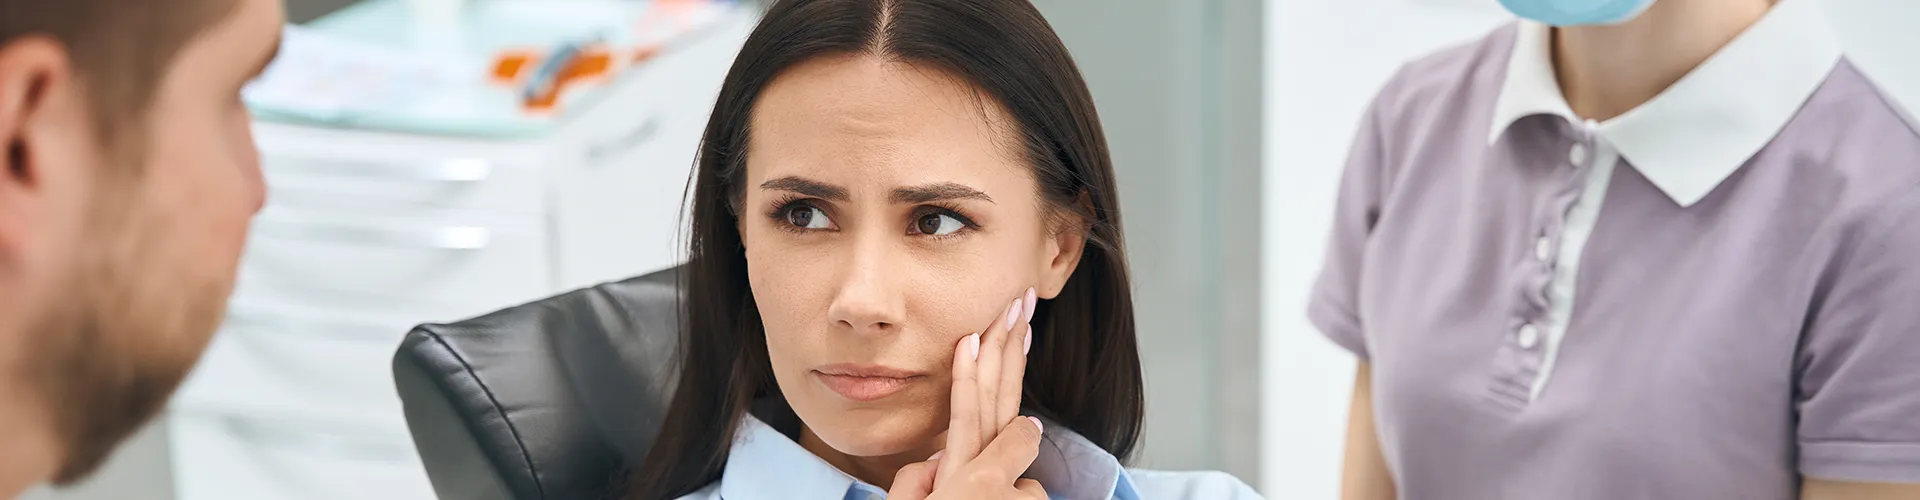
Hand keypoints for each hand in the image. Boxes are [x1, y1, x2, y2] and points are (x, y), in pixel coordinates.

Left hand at [888, 288, 1045, 499]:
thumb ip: (927, 482)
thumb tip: (933, 459)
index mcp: (980, 475)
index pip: (998, 410)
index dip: (1007, 367)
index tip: (1015, 329)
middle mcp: (988, 473)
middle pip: (1004, 397)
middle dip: (1013, 346)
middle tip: (1023, 298)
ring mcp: (979, 477)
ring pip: (993, 401)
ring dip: (998, 349)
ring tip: (1006, 306)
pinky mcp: (969, 483)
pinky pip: (967, 422)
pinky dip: (966, 381)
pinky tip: (968, 343)